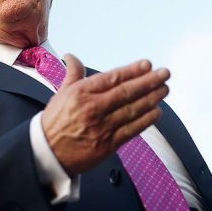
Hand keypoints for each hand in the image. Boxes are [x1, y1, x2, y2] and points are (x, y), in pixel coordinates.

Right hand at [41, 54, 169, 174]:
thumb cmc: (55, 121)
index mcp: (81, 93)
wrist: (46, 154)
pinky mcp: (108, 145)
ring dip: (152, 98)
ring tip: (165, 89)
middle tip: (165, 73)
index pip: (112, 78)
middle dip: (149, 81)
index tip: (148, 64)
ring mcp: (102, 127)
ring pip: (132, 110)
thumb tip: (71, 56)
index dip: (132, 70)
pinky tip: (156, 111)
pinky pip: (131, 130)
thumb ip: (73, 73)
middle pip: (126, 92)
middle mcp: (93, 108)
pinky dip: (145, 120)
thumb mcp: (61, 93)